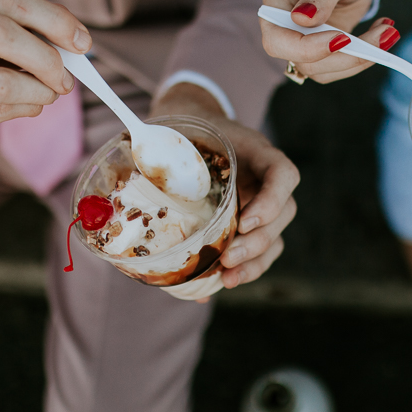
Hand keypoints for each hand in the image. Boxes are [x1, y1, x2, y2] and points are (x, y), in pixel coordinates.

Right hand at [0, 0, 90, 168]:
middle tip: (67, 77)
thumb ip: (6, 35)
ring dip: (41, 90)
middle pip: (1, 31)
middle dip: (48, 56)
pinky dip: (25, 109)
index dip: (53, 18)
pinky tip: (30, 107)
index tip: (82, 41)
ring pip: (3, 81)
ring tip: (48, 95)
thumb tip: (71, 45)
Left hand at [151, 84, 299, 288]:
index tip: (246, 221)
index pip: (283, 174)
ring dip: (255, 263)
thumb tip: (129, 179)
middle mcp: (264, 180)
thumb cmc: (183, 131)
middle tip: (228, 258)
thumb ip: (162, 154)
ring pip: (275, 238)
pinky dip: (241, 270)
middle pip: (283, 214)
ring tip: (228, 279)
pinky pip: (257, 252)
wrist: (191, 127)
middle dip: (257, 242)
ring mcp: (261, 203)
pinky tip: (217, 283)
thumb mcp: (175, 134)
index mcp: (255, 152)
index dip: (273, 200)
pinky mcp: (248, 225)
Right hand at [260, 0, 400, 83]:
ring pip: (319, 70)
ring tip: (387, 32)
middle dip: (341, 57)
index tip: (343, 38)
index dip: (306, 47)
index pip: (277, 37)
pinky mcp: (320, 49)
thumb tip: (302, 19)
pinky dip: (362, 58)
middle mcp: (283, 22)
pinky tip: (380, 35)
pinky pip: (335, 67)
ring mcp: (300, 38)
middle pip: (298, 59)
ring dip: (357, 59)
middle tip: (380, 38)